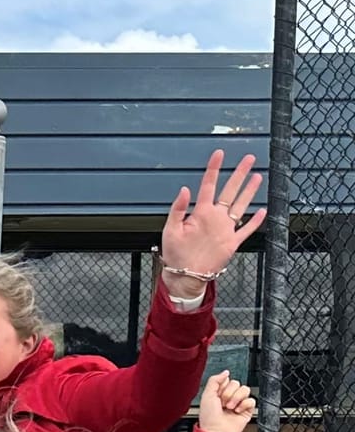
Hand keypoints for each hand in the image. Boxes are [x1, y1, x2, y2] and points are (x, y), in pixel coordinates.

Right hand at [161, 150, 263, 296]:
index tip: (219, 154)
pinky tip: (262, 210)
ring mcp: (227, 230)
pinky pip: (247, 229)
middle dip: (240, 173)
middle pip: (230, 191)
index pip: (208, 185)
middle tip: (249, 159)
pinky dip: (256, 220)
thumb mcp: (169, 231)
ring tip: (258, 177)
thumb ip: (178, 209)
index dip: (214, 168)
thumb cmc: (177, 255)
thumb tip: (185, 190)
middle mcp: (218, 219)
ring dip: (250, 191)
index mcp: (201, 214)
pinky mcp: (233, 243)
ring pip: (242, 206)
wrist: (188, 277)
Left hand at [197, 372, 256, 431]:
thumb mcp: (207, 394)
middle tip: (223, 403)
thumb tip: (226, 372)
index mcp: (219, 393)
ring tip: (230, 407)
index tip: (217, 395)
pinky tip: (237, 410)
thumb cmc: (209, 417)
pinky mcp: (247, 410)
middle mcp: (229, 397)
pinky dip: (244, 405)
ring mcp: (239, 403)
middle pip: (236, 383)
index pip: (227, 380)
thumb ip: (215, 380)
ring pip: (245, 389)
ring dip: (236, 398)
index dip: (222, 387)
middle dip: (228, 393)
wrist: (217, 431)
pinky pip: (252, 400)